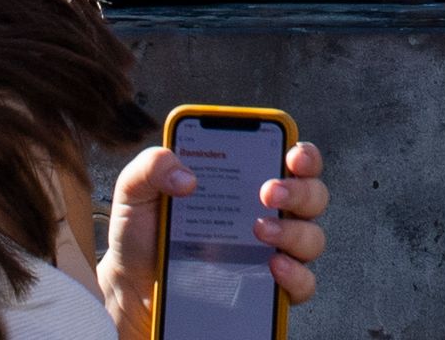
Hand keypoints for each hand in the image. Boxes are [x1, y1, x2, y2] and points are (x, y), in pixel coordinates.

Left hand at [98, 137, 326, 333]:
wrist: (132, 290)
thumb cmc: (142, 234)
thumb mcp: (136, 190)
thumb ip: (152, 165)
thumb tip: (185, 176)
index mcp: (244, 180)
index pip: (291, 159)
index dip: (302, 154)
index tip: (290, 156)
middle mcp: (267, 213)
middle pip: (312, 195)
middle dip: (299, 190)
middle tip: (268, 192)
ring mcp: (272, 252)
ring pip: (312, 237)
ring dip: (294, 231)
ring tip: (260, 231)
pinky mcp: (269, 289)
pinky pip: (302, 283)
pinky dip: (295, 275)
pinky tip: (272, 267)